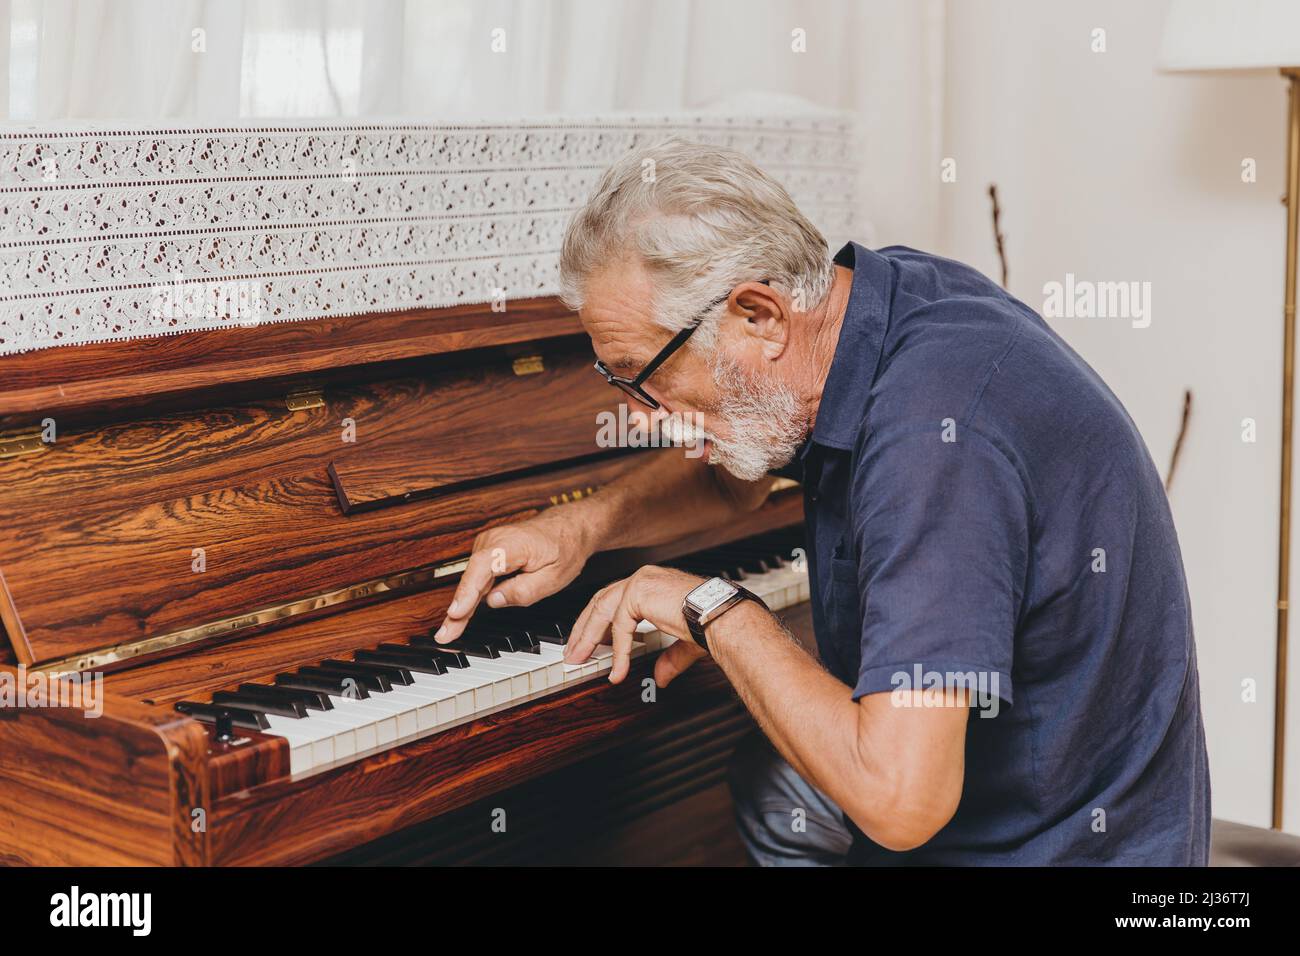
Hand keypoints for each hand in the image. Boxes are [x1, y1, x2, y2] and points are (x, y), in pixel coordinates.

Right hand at [435, 507, 596, 642]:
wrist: (567, 527)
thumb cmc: (564, 548)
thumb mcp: (554, 577)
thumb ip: (524, 591)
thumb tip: (493, 601)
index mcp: (511, 543)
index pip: (483, 567)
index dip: (468, 591)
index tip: (456, 612)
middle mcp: (493, 541)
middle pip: (471, 578)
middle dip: (458, 609)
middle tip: (446, 635)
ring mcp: (488, 546)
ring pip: (471, 581)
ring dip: (461, 606)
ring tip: (449, 632)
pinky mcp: (488, 554)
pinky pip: (476, 578)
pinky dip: (469, 598)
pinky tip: (459, 617)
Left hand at [565, 565, 707, 686]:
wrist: (722, 619)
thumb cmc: (710, 623)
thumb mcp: (683, 645)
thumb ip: (667, 658)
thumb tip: (660, 677)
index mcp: (651, 584)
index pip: (613, 600)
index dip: (596, 623)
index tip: (586, 643)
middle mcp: (644, 578)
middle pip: (601, 602)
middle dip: (584, 630)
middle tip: (573, 653)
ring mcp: (640, 581)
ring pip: (602, 610)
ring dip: (587, 637)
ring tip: (580, 659)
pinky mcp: (639, 592)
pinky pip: (620, 625)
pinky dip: (617, 650)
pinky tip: (617, 669)